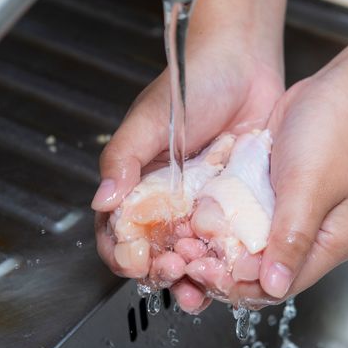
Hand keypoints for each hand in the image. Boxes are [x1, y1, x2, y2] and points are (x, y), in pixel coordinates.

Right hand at [92, 38, 282, 312]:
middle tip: (175, 274)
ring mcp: (201, 202)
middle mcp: (167, 197)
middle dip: (159, 272)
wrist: (245, 62)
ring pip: (190, 252)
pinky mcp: (233, 202)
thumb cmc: (193, 80)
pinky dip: (223, 259)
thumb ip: (123, 158)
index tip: (136, 263)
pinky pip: (225, 239)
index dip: (123, 253)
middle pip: (154, 251)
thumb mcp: (150, 119)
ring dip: (192, 275)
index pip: (118, 230)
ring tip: (201, 285)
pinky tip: (229, 269)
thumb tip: (102, 200)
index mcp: (137, 180)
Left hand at [189, 66, 347, 307]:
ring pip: (246, 245)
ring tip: (185, 242)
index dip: (240, 287)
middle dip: (222, 269)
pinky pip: (242, 217)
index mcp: (326, 244)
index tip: (206, 273)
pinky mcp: (271, 193)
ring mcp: (287, 214)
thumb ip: (291, 239)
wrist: (338, 88)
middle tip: (187, 259)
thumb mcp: (309, 188)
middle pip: (258, 270)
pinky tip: (195, 217)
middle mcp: (306, 235)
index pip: (278, 286)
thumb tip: (274, 287)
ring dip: (216, 247)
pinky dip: (221, 221)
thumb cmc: (335, 134)